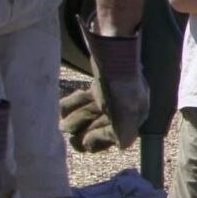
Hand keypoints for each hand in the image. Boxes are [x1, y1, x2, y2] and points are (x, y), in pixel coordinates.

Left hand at [61, 23, 149, 153]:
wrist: (113, 50)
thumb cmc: (121, 83)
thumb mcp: (126, 111)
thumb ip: (125, 131)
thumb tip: (123, 147)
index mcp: (135, 114)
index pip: (116, 135)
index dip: (99, 140)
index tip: (82, 142)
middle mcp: (126, 107)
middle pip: (101, 125)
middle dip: (84, 129)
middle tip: (68, 131)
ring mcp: (112, 96)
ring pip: (91, 113)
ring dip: (76, 119)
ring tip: (62, 123)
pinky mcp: (100, 86)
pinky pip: (85, 100)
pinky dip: (73, 104)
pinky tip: (62, 107)